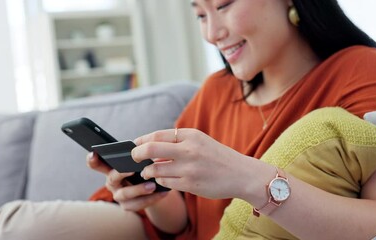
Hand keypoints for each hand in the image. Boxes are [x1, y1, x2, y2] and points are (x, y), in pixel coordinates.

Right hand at [86, 152, 167, 210]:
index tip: (93, 154)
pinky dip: (151, 198)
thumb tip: (143, 148)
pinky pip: (138, 204)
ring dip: (139, 189)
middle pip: (112, 178)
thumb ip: (137, 155)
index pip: (96, 164)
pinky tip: (161, 193)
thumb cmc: (143, 169)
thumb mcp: (139, 161)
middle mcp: (112, 183)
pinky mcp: (128, 206)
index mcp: (111, 169)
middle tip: (132, 170)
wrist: (152, 188)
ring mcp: (119, 196)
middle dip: (122, 174)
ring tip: (152, 186)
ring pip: (125, 194)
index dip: (92, 160)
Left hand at [132, 128, 255, 198]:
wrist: (241, 174)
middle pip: (150, 150)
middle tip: (134, 158)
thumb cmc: (217, 157)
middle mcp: (189, 150)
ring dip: (148, 171)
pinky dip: (161, 181)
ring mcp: (189, 169)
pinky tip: (164, 179)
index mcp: (191, 135)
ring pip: (155, 170)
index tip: (135, 145)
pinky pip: (165, 183)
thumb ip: (177, 142)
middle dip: (137, 154)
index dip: (142, 141)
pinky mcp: (190, 185)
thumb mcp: (200, 141)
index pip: (157, 135)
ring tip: (149, 171)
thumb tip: (150, 146)